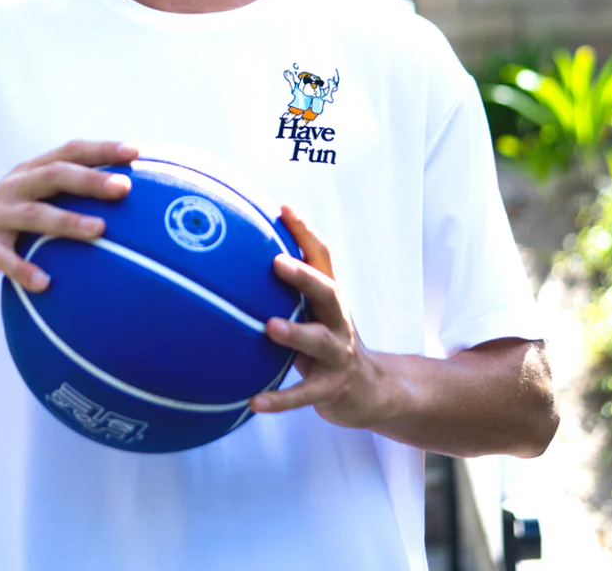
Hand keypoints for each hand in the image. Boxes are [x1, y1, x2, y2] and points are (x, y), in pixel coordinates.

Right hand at [0, 140, 138, 291]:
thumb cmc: (7, 222)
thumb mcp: (33, 200)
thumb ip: (67, 195)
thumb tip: (127, 200)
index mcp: (31, 171)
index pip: (70, 151)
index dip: (102, 149)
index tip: (137, 153)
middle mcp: (15, 186)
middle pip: (55, 175)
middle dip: (91, 179)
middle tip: (124, 188)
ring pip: (35, 214)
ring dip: (68, 222)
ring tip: (99, 231)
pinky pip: (6, 259)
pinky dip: (25, 270)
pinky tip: (46, 284)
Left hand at [250, 205, 388, 429]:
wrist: (374, 391)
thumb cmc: (328, 340)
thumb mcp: (314, 311)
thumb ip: (288, 288)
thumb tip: (237, 256)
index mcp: (330, 297)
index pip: (322, 256)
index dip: (305, 231)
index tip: (283, 208)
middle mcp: (338, 320)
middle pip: (327, 291)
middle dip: (303, 275)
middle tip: (276, 262)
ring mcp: (338, 354)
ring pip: (319, 341)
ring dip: (295, 333)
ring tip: (269, 327)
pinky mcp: (332, 388)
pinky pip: (304, 395)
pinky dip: (280, 399)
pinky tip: (255, 402)